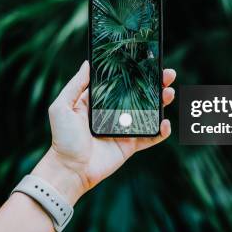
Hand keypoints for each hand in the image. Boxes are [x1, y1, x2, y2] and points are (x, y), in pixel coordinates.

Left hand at [32, 61, 175, 203]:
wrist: (69, 169)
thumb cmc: (62, 138)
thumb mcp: (62, 107)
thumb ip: (75, 85)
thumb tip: (87, 63)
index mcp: (99, 102)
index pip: (121, 83)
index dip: (135, 73)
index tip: (148, 62)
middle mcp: (113, 113)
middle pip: (139, 95)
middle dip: (155, 84)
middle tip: (168, 75)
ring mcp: (124, 129)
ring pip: (149, 113)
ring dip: (162, 103)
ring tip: (169, 93)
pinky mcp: (130, 145)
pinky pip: (150, 137)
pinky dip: (161, 131)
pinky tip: (165, 123)